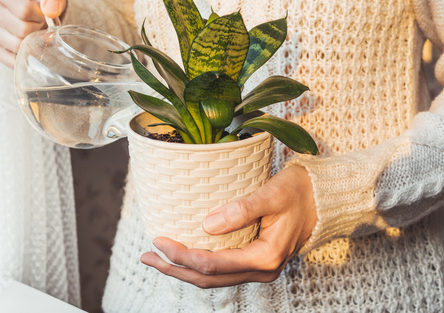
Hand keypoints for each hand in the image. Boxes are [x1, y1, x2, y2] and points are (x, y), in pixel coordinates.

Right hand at [0, 0, 66, 67]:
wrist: (32, 9)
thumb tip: (50, 9)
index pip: (24, 9)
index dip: (40, 16)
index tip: (42, 13)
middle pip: (22, 29)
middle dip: (38, 29)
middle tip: (40, 24)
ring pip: (17, 45)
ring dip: (33, 41)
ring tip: (34, 32)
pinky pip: (11, 59)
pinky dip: (25, 56)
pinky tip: (30, 45)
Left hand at [140, 165, 316, 287]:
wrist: (323, 199)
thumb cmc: (299, 192)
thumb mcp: (271, 195)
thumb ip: (241, 210)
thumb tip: (206, 225)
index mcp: (265, 257)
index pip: (213, 264)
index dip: (182, 255)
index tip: (159, 240)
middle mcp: (261, 269)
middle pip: (209, 279)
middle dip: (175, 269)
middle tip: (148, 255)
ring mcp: (259, 268)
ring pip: (214, 278)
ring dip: (184, 271)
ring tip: (157, 259)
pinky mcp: (255, 260)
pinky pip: (222, 270)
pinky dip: (199, 265)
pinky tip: (185, 255)